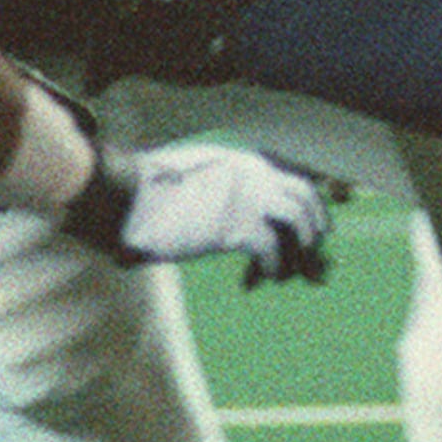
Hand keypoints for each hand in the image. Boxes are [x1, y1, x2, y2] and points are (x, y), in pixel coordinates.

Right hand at [65, 140, 332, 286]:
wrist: (127, 193)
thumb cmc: (148, 190)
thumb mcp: (192, 177)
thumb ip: (216, 189)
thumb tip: (220, 210)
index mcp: (244, 162)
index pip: (292, 181)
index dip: (302, 207)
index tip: (302, 230)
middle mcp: (254, 174)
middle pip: (305, 197)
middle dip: (313, 226)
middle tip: (310, 253)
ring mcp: (248, 198)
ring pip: (298, 221)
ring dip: (298, 249)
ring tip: (282, 271)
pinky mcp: (236, 227)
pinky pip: (272, 250)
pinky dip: (271, 268)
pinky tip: (258, 279)